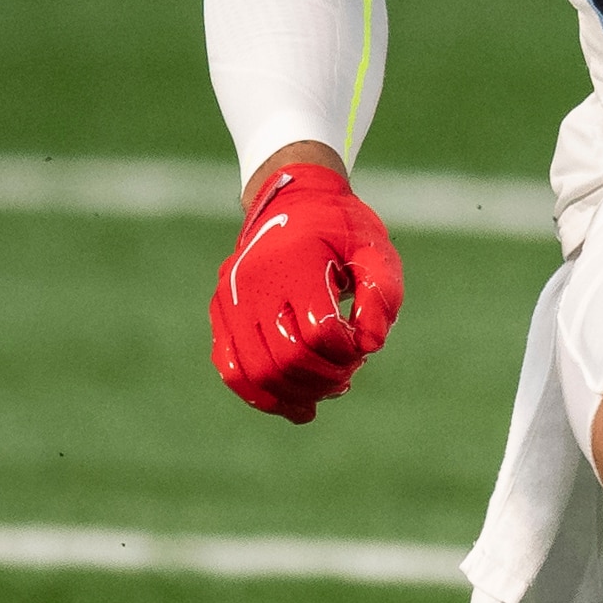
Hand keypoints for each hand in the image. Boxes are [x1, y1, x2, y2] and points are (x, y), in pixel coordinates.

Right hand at [211, 157, 405, 422]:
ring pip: (256, 372)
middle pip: (286, 358)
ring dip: (295, 395)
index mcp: (295, 262)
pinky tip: (294, 402)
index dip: (347, 352)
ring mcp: (231, 298)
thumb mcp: (374, 249)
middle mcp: (254, 281)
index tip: (362, 346)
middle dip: (324, 379)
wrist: (293, 200)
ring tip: (326, 391)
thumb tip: (368, 346)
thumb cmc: (341, 229)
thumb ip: (381, 295)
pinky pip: (230, 368)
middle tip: (348, 374)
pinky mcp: (221, 312)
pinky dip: (260, 395)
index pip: (318, 332)